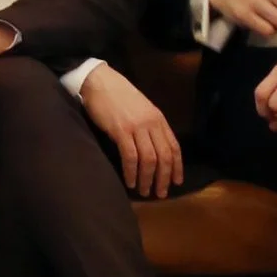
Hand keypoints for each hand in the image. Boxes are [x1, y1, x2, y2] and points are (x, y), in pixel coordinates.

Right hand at [79, 66, 183, 198]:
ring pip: (149, 159)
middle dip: (164, 178)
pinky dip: (132, 172)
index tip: (176, 182)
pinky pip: (130, 157)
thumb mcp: (142, 109)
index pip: (174, 147)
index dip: (177, 167)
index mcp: (159, 119)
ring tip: (144, 191)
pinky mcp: (121, 131)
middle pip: (164, 156)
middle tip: (160, 193)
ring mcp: (137, 127)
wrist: (100, 82)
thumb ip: (149, 126)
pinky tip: (130, 182)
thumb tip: (154, 148)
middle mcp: (151, 124)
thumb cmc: (119, 96)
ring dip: (147, 179)